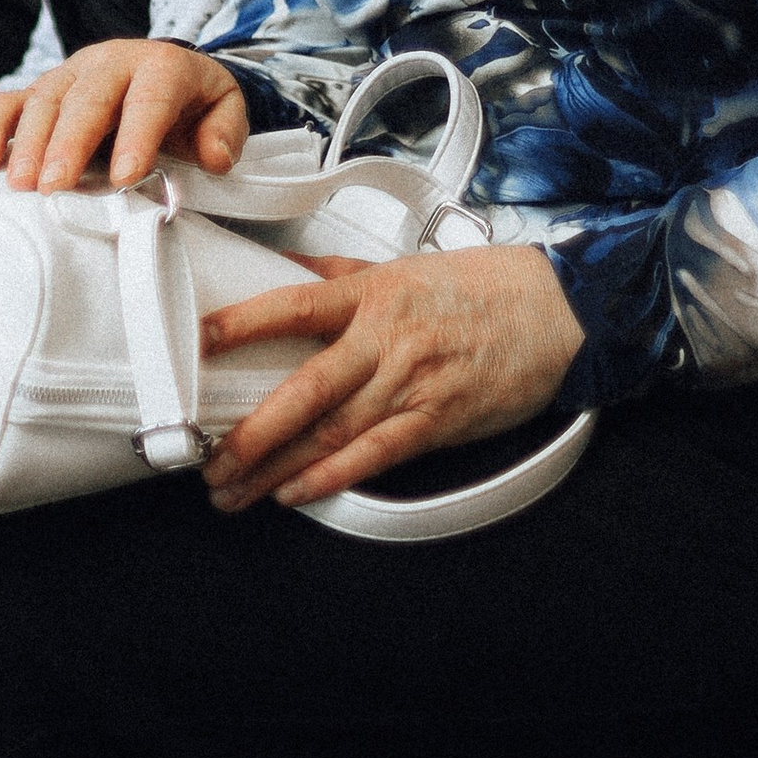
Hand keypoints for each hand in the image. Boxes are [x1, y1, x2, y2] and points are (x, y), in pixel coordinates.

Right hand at [0, 40, 247, 191]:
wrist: (165, 73)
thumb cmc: (192, 102)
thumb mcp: (224, 108)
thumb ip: (226, 131)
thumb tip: (215, 157)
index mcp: (162, 66)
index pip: (150, 97)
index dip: (137, 135)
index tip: (124, 176)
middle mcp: (112, 62)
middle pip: (87, 98)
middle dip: (69, 142)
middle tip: (56, 185)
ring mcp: (72, 73)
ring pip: (45, 98)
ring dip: (29, 141)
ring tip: (21, 183)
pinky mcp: (44, 87)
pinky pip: (11, 100)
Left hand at [199, 242, 583, 513]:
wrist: (558, 310)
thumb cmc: (488, 287)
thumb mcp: (409, 263)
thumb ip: (349, 271)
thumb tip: (298, 268)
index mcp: (374, 292)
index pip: (294, 306)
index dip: (242, 324)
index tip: (199, 343)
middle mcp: (387, 338)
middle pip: (304, 389)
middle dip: (250, 433)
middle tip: (209, 460)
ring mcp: (412, 382)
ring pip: (331, 432)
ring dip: (277, 468)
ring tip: (236, 489)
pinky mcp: (438, 420)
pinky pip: (375, 455)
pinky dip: (332, 478)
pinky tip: (297, 493)